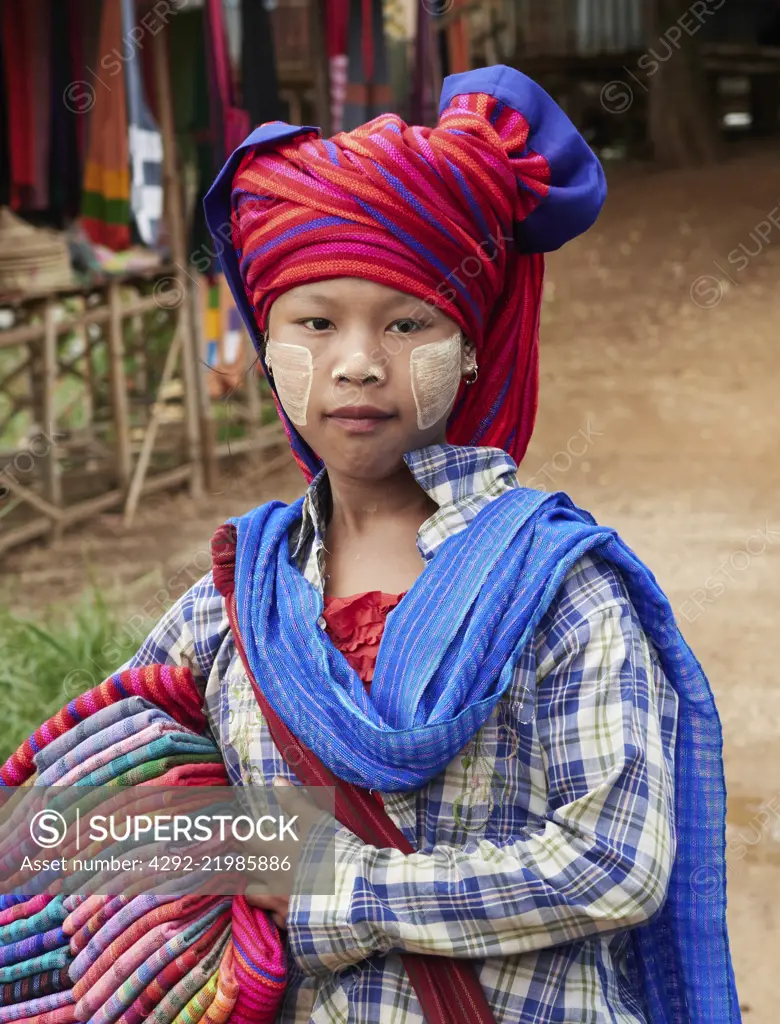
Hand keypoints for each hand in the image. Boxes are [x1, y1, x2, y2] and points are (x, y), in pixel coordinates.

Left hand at [242, 777, 326, 922]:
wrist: (354, 892)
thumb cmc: (334, 852)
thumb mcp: (316, 820)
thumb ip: (294, 801)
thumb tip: (277, 781)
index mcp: (274, 851)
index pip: (245, 840)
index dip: (242, 834)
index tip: (243, 831)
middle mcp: (270, 877)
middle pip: (246, 868)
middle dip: (248, 859)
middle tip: (256, 853)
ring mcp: (278, 902)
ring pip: (253, 895)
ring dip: (256, 886)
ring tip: (265, 880)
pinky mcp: (290, 923)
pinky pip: (274, 917)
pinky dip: (277, 911)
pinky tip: (287, 906)